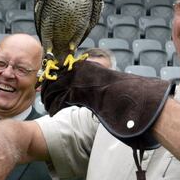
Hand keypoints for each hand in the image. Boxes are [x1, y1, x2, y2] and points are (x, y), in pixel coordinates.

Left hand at [41, 61, 173, 148]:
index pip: (64, 70)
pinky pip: (59, 100)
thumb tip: (98, 90)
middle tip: (45, 99)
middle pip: (56, 78)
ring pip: (54, 89)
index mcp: (88, 67)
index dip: (56, 80)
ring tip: (48, 108)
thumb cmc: (125, 95)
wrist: (134, 98)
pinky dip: (54, 107)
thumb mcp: (109, 86)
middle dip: (48, 89)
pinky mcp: (78, 93)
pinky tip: (53, 113)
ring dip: (49, 99)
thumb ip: (99, 86)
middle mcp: (82, 70)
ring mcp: (79, 80)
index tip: (51, 89)